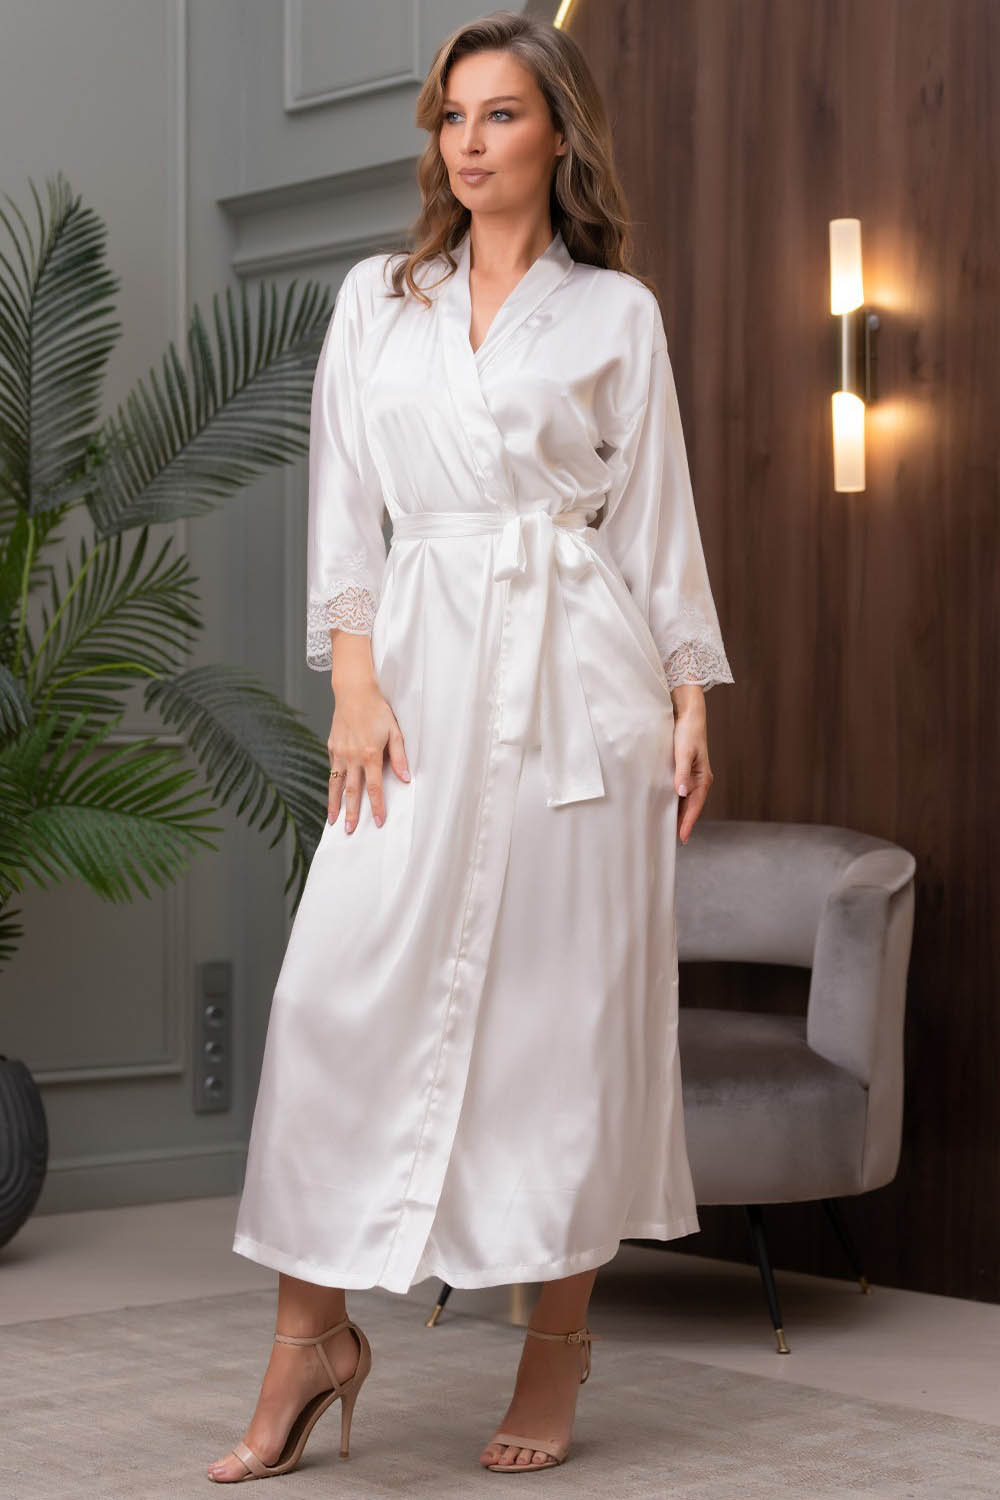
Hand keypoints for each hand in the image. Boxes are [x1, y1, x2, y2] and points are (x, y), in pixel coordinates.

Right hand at [328, 679, 409, 832]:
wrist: (354, 692)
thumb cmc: (377, 710)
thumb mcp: (394, 732)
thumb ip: (399, 757)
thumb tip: (405, 778)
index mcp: (370, 754)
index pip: (374, 788)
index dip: (377, 806)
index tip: (378, 822)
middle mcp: (352, 757)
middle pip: (352, 791)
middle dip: (351, 813)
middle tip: (350, 832)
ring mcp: (340, 753)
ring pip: (336, 784)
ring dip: (335, 805)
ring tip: (333, 821)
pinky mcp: (332, 747)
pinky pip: (332, 770)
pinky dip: (331, 785)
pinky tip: (332, 795)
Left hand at [671, 694, 713, 844]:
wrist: (689, 714)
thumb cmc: (688, 732)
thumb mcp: (684, 752)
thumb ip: (682, 773)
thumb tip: (681, 793)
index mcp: (703, 778)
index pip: (695, 806)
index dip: (688, 823)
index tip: (682, 838)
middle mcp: (700, 780)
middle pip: (691, 807)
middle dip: (684, 823)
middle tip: (674, 840)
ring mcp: (693, 777)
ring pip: (686, 801)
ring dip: (679, 814)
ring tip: (669, 829)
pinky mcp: (685, 771)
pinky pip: (681, 792)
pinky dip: (675, 802)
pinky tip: (666, 807)